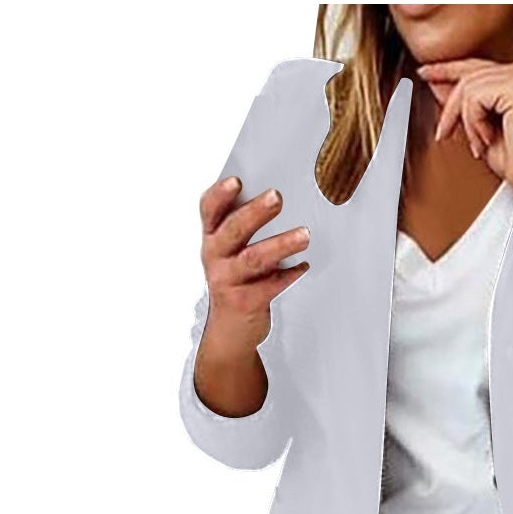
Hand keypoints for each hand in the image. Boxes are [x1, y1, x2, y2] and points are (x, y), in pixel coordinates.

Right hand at [198, 177, 309, 348]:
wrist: (229, 332)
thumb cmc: (235, 282)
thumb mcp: (229, 253)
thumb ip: (243, 227)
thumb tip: (274, 199)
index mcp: (212, 238)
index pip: (208, 210)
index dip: (220, 194)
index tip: (236, 181)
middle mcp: (215, 257)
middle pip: (233, 230)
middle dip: (255, 212)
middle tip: (277, 198)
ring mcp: (229, 280)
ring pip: (254, 259)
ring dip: (281, 244)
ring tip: (304, 234)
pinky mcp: (246, 302)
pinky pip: (271, 285)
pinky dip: (290, 274)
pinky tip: (303, 266)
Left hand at [417, 58, 512, 271]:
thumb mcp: (483, 129)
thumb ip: (466, 105)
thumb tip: (440, 87)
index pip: (477, 66)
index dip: (447, 70)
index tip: (426, 74)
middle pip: (468, 75)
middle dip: (451, 107)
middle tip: (444, 131)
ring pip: (468, 87)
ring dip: (466, 123)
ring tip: (479, 145)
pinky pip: (475, 97)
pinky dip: (474, 124)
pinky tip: (487, 140)